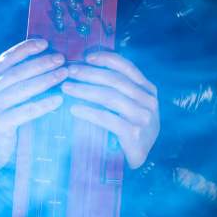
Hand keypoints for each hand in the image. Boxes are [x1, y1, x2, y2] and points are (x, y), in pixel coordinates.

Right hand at [0, 38, 66, 167]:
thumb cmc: (11, 124)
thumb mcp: (12, 99)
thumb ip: (22, 81)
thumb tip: (50, 58)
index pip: (6, 59)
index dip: (25, 49)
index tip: (45, 43)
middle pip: (16, 73)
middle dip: (40, 63)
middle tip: (61, 59)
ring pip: (20, 89)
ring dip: (45, 80)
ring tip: (64, 74)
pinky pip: (24, 111)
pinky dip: (43, 104)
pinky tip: (59, 100)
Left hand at [60, 50, 159, 169]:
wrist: (142, 159)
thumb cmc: (132, 129)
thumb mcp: (132, 105)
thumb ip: (119, 89)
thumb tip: (88, 68)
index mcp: (148, 90)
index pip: (127, 67)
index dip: (106, 58)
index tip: (86, 57)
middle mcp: (149, 101)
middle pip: (115, 80)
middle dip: (89, 73)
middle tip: (69, 72)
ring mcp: (143, 118)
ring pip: (110, 97)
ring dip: (85, 90)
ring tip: (67, 88)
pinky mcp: (134, 134)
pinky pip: (107, 119)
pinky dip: (89, 112)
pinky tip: (74, 109)